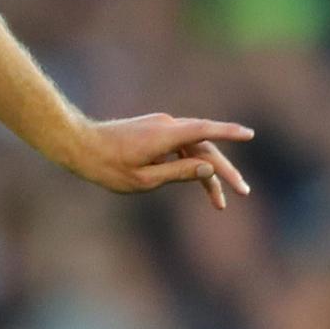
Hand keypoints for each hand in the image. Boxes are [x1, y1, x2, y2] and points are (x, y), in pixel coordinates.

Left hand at [71, 115, 253, 208]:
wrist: (79, 145)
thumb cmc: (108, 167)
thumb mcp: (145, 179)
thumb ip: (179, 173)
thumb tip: (208, 169)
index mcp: (166, 135)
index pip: (206, 131)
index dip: (230, 133)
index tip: (250, 135)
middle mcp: (167, 125)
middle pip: (205, 146)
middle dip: (225, 171)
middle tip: (243, 192)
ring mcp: (161, 127)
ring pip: (194, 149)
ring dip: (208, 173)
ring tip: (219, 202)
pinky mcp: (155, 132)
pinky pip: (182, 147)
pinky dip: (193, 164)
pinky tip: (200, 183)